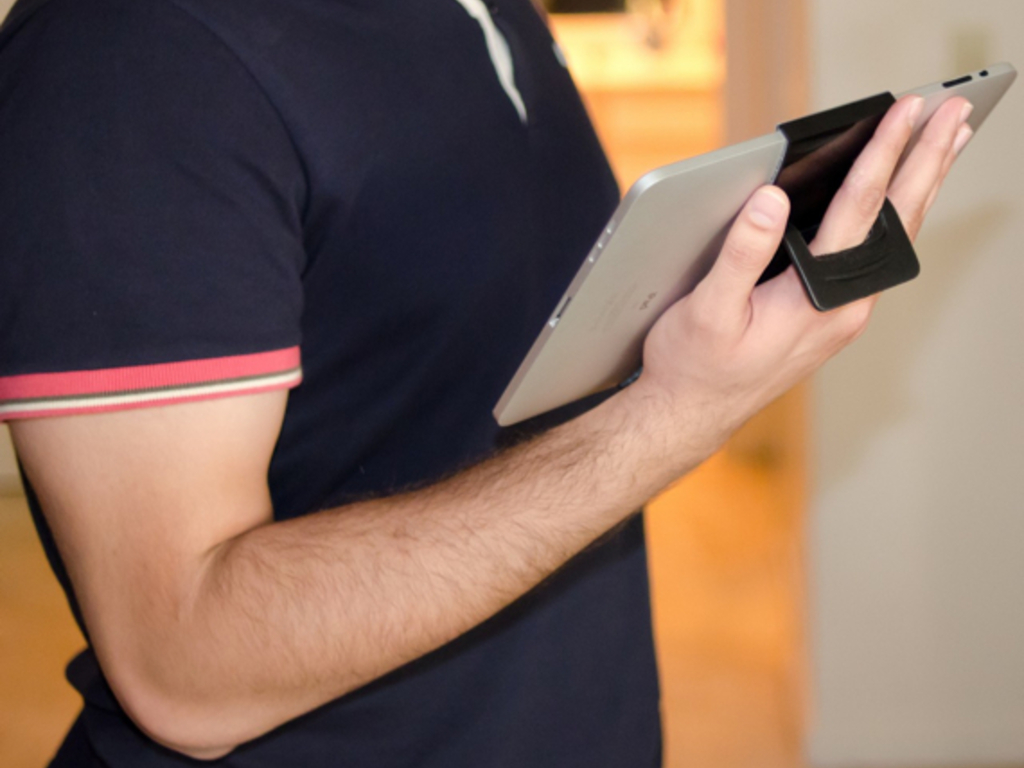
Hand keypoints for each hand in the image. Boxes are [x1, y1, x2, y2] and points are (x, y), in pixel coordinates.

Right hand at [632, 94, 972, 452]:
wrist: (691, 414)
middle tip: (953, 113)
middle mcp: (844, 308)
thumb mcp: (708, 308)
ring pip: (893, 239)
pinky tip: (897, 200)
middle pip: (896, 222)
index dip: (882, 154)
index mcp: (819, 300)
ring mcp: (842, 313)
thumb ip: (741, 252)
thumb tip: (770, 198)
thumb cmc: (694, 365)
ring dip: (920, 187)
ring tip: (943, 144)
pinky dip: (896, 216)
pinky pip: (875, 255)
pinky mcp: (829, 316)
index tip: (904, 111)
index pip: (859, 211)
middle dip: (927, 162)